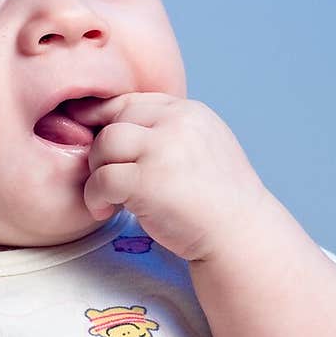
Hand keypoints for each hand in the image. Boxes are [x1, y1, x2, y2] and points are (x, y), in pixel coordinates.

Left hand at [72, 93, 267, 262]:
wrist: (240, 235)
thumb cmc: (216, 200)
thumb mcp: (201, 147)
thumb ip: (167, 131)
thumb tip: (115, 123)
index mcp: (189, 112)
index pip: (131, 101)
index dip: (105, 121)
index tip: (95, 144)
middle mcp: (177, 123)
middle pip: (114, 120)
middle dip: (102, 150)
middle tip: (108, 179)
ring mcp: (163, 150)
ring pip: (104, 144)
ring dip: (96, 171)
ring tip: (107, 196)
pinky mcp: (148, 182)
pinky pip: (101, 179)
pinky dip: (95, 196)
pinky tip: (105, 210)